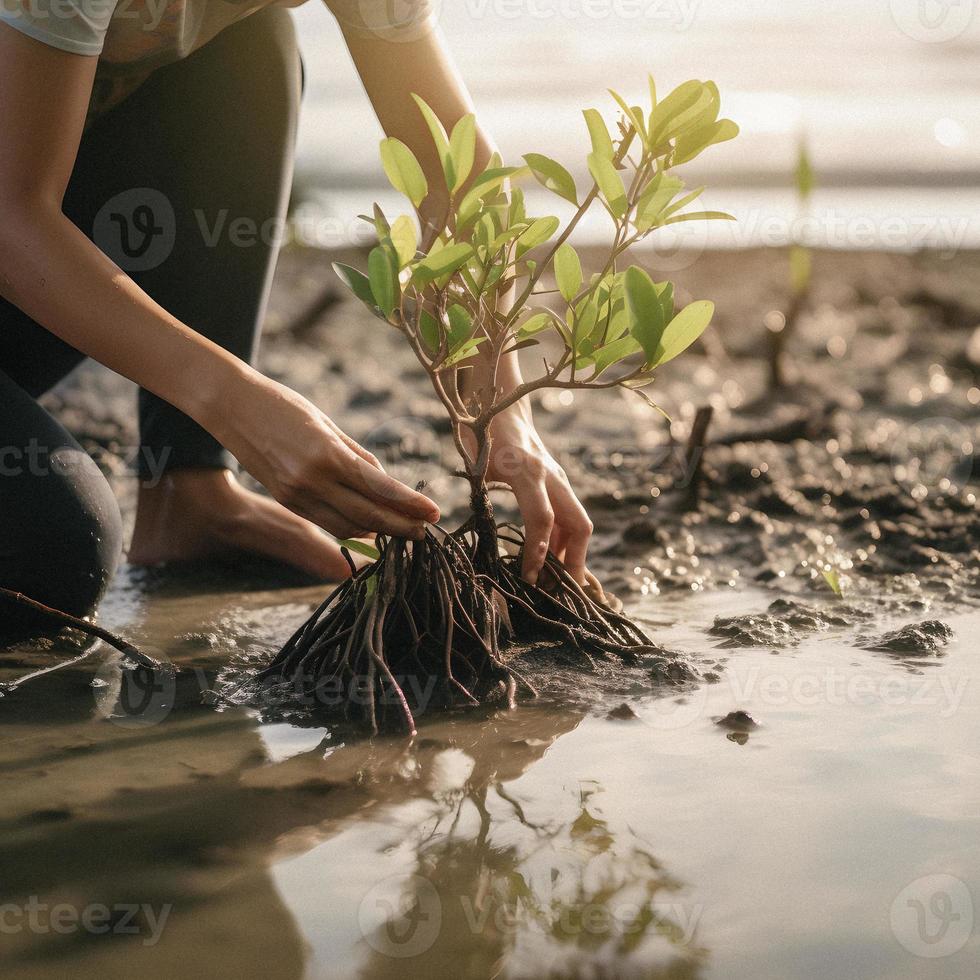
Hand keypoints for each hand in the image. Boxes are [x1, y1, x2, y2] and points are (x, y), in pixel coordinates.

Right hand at [210, 367, 439, 539]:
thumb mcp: (327, 424)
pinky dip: (352, 527)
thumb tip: (385, 483)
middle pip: (368, 517)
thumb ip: (357, 457)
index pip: (381, 489)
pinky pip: (327, 522)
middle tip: (426, 531)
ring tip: (403, 529)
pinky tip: (370, 524)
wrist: (230, 406)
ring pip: (348, 527)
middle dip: (401, 527)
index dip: (410, 505)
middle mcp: (312, 481)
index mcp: (328, 455)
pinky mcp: (286, 501)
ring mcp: (297, 495)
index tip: (434, 512)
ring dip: (378, 532)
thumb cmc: (284, 405)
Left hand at [476, 405, 592, 585]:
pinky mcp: (559, 484)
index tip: (529, 578)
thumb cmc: (482, 430)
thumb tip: (477, 534)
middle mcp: (550, 475)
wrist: (504, 403)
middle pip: (578, 525)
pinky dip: (564, 543)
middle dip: (574, 563)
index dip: (537, 551)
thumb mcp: (474, 459)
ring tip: (555, 586)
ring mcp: (559, 479)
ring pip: (578, 524)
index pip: (542, 518)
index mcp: (526, 469)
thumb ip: (480, 491)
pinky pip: (569, 518)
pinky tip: (551, 562)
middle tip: (561, 595)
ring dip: (570, 556)